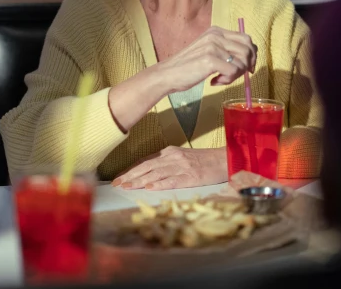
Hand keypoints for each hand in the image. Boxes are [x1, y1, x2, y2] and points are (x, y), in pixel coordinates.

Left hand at [110, 146, 227, 189]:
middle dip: (129, 176)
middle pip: (146, 167)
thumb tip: (148, 174)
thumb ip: (165, 163)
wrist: (224, 160)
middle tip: (116, 184)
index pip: (145, 161)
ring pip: (155, 174)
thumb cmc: (203, 161)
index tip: (119, 178)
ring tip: (126, 187)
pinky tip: (149, 188)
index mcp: (169, 152)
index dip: (130, 170)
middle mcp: (173, 157)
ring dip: (139, 181)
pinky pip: (172, 181)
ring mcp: (181, 167)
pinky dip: (159, 184)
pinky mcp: (190, 177)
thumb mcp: (181, 157)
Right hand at [154, 26, 256, 93]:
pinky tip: (214, 81)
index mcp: (216, 31)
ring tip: (220, 79)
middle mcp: (216, 35)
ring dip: (235, 76)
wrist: (168, 75)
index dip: (252, 55)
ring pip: (242, 62)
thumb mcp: (209, 51)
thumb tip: (250, 60)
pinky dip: (227, 80)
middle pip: (248, 50)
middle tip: (235, 77)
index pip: (246, 39)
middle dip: (247, 66)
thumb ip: (226, 51)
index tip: (248, 68)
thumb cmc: (188, 67)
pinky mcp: (210, 59)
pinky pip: (234, 72)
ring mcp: (213, 46)